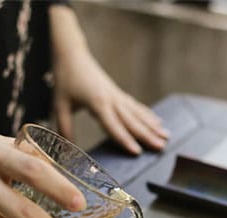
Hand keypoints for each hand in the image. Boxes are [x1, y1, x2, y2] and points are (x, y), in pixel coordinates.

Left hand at [49, 5, 168, 154]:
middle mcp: (112, 99)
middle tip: (161, 147)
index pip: (114, 126)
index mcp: (98, 103)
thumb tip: (66, 148)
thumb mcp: (59, 104)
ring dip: (153, 126)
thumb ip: (64, 127)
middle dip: (148, 135)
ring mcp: (117, 95)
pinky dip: (148, 115)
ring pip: (138, 113)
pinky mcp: (118, 93)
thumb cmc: (65, 79)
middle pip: (132, 121)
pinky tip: (158, 121)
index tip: (137, 152)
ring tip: (167, 136)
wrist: (72, 54)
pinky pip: (136, 106)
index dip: (125, 140)